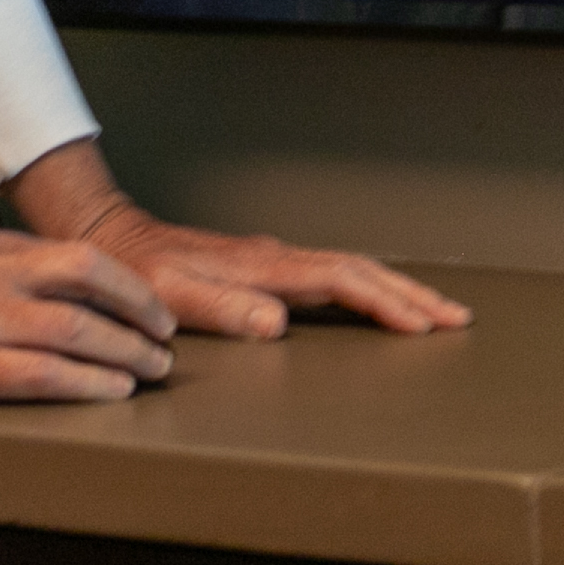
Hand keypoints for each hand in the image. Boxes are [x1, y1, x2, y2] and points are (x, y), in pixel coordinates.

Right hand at [0, 221, 179, 407]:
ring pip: (71, 328)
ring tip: (148, 369)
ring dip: (122, 351)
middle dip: (136, 306)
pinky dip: (84, 382)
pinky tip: (109, 392)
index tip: (145, 301)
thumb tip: (35, 287)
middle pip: (83, 278)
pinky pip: (37, 373)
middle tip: (164, 333)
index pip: (66, 252)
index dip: (119, 279)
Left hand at [3, 140, 470, 341]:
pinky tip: (373, 301)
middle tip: (456, 319)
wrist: (108, 239)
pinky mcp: (263, 267)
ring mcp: (270, 260)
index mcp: (263, 268)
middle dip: (410, 295)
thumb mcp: (169, 297)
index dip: (387, 303)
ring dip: (394, 289)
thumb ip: (220, 309)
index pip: (342, 282)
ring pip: (349, 269)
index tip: (426, 325)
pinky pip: (330, 275)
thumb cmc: (135, 276)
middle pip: (360, 270)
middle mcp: (274, 259)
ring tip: (433, 312)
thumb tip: (277, 323)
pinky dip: (364, 287)